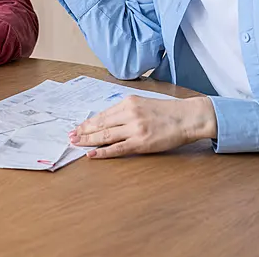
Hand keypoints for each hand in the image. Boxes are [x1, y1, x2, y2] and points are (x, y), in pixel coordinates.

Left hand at [68, 96, 217, 158]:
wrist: (188, 117)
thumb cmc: (168, 112)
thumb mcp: (144, 104)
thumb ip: (127, 111)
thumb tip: (108, 120)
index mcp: (129, 103)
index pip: (103, 114)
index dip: (88, 122)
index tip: (77, 127)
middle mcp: (129, 114)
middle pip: (100, 124)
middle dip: (83, 131)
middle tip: (70, 136)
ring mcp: (135, 129)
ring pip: (105, 136)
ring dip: (88, 141)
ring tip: (76, 144)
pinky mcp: (141, 142)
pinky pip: (118, 149)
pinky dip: (103, 152)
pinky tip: (92, 154)